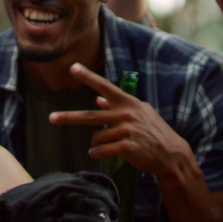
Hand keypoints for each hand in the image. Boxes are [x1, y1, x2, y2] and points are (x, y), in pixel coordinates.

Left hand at [49, 63, 192, 177]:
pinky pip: (102, 150)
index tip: (73, 67)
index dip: (88, 77)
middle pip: (90, 117)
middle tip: (51, 118)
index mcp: (128, 103)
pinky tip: (100, 153)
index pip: (104, 86)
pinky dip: (97, 153)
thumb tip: (98, 99)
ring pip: (97, 137)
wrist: (170, 154)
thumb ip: (117, 106)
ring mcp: (126, 131)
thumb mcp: (140, 113)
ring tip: (107, 145)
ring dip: (97, 143)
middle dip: (68, 118)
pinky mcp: (127, 147)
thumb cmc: (153, 131)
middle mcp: (126, 114)